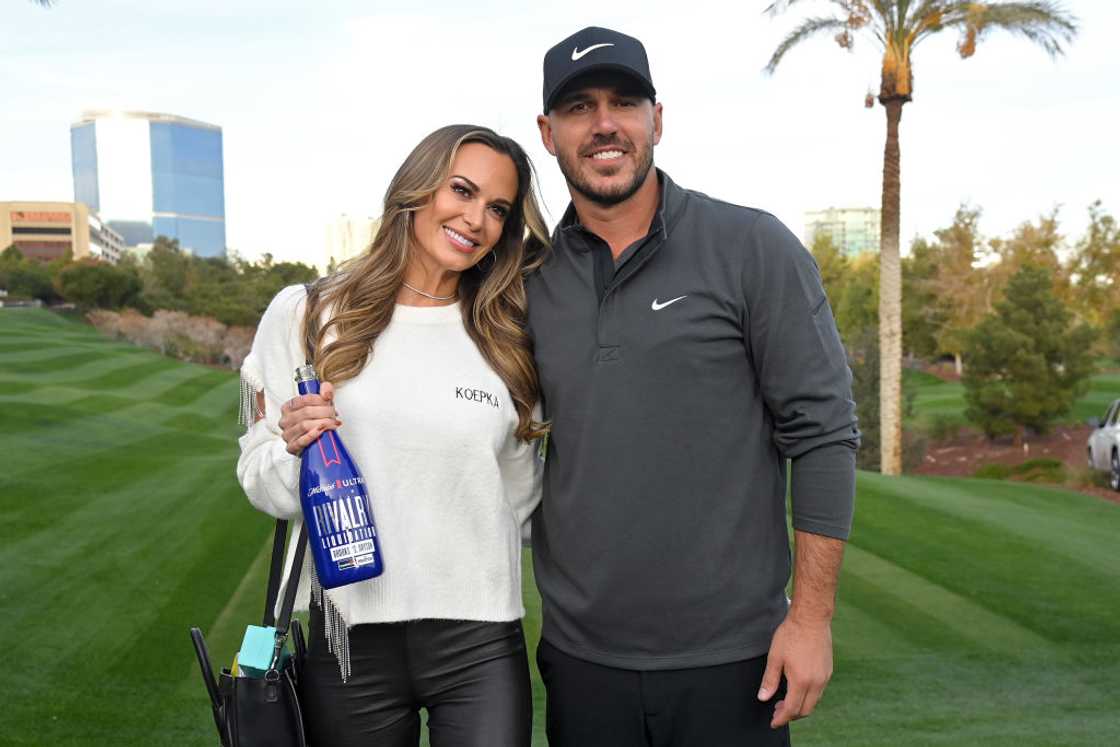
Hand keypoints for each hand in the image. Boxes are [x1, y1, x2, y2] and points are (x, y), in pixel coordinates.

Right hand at [278, 382, 339, 454]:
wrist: (316, 441)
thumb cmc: (317, 421)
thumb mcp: (322, 404)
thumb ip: (325, 392)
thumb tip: (326, 392)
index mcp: (288, 407)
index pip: (303, 400)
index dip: (319, 400)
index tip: (329, 402)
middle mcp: (285, 420)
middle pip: (306, 412)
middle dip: (324, 412)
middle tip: (334, 414)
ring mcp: (287, 434)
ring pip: (304, 425)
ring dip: (322, 423)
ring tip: (333, 423)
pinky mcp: (291, 447)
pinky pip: (300, 441)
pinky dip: (312, 435)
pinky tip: (321, 431)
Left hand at [757, 614, 832, 728]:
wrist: (812, 618)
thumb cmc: (791, 634)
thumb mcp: (775, 657)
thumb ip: (769, 680)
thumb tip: (763, 698)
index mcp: (801, 681)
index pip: (791, 709)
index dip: (781, 718)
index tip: (773, 722)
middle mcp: (816, 682)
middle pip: (805, 710)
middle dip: (791, 715)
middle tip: (777, 712)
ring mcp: (825, 677)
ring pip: (813, 702)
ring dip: (800, 706)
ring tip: (785, 701)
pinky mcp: (828, 671)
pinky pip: (819, 692)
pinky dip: (808, 696)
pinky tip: (797, 689)